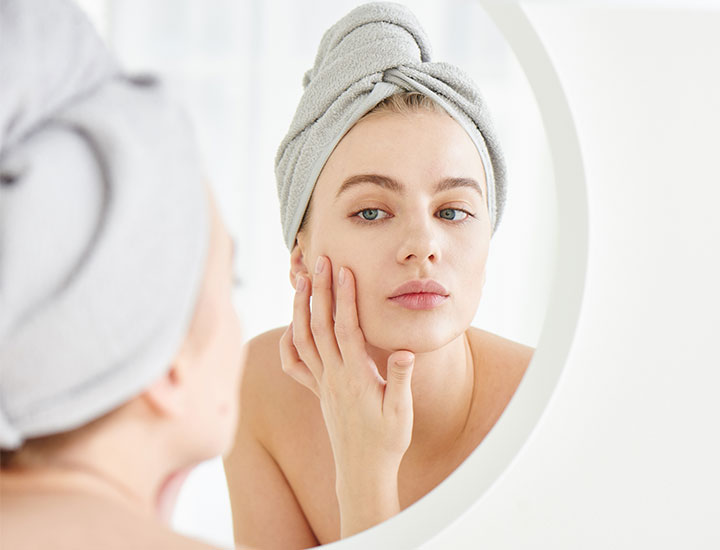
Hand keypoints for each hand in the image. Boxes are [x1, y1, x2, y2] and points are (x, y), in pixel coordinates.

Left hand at [279, 255, 414, 536]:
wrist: (363, 470)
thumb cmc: (387, 440)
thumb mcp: (401, 412)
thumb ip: (400, 380)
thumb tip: (403, 351)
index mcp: (355, 376)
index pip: (346, 329)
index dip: (344, 298)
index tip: (343, 270)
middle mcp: (333, 377)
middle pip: (319, 326)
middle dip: (318, 290)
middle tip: (319, 260)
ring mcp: (321, 383)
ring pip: (303, 339)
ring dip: (300, 308)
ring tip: (301, 279)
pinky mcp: (317, 391)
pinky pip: (294, 364)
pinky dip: (288, 341)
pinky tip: (291, 325)